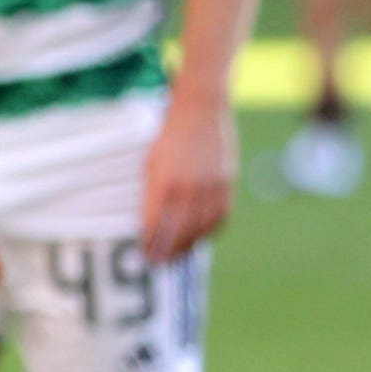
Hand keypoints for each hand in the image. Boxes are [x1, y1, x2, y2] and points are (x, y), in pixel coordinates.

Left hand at [139, 90, 235, 260]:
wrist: (201, 107)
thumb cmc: (167, 132)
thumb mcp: (151, 160)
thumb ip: (152, 191)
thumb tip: (151, 222)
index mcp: (162, 180)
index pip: (154, 222)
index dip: (149, 242)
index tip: (143, 255)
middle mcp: (187, 186)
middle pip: (178, 231)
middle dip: (167, 251)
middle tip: (158, 265)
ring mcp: (210, 185)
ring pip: (201, 227)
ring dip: (189, 246)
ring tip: (177, 257)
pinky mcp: (227, 181)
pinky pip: (221, 215)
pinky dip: (211, 231)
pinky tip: (201, 238)